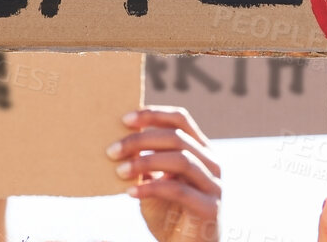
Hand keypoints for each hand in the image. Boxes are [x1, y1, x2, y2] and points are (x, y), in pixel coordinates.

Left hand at [110, 106, 220, 241]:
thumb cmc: (168, 212)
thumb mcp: (153, 182)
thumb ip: (145, 162)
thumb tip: (119, 140)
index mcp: (200, 150)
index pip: (180, 119)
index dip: (153, 114)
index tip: (124, 119)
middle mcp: (211, 163)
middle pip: (177, 137)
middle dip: (141, 140)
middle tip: (112, 151)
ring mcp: (214, 185)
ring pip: (181, 160)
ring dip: (145, 161)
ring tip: (119, 171)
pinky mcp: (211, 208)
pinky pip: (179, 190)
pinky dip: (152, 188)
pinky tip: (131, 192)